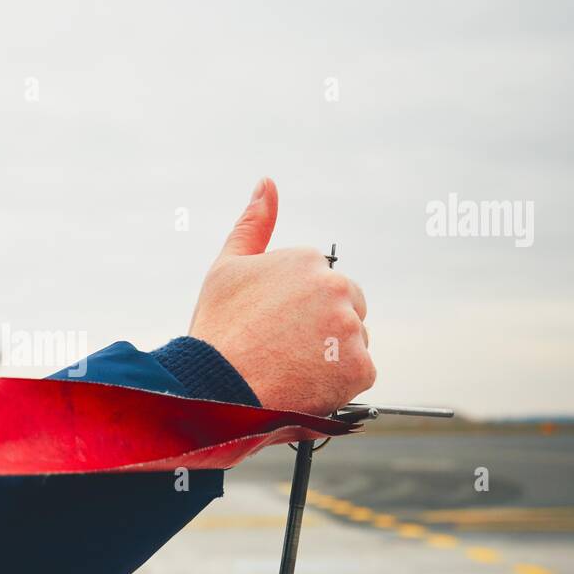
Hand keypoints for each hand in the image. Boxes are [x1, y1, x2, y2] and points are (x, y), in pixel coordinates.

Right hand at [187, 178, 374, 416]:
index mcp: (308, 260)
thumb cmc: (217, 331)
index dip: (294, 310)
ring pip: (353, 342)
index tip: (271, 327)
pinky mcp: (360, 368)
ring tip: (289, 369)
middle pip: (346, 308)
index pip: (320, 285)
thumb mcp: (226, 268)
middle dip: (323, 328)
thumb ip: (253, 224)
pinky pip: (358, 374)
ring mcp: (351, 329)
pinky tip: (304, 384)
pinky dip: (337, 383)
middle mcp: (336, 288)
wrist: (213, 390)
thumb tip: (267, 183)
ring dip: (331, 356)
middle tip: (282, 350)